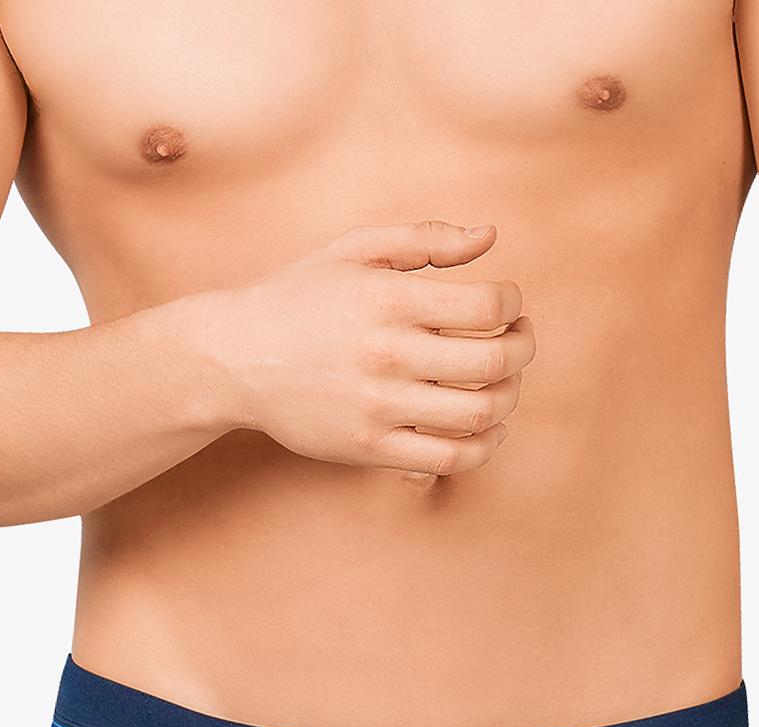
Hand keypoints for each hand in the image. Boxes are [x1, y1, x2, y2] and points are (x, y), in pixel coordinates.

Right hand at [204, 220, 535, 473]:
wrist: (235, 358)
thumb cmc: (300, 298)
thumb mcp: (354, 250)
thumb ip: (425, 239)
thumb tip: (491, 236)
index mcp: (388, 299)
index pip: (488, 307)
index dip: (513, 304)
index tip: (508, 305)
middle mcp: (387, 354)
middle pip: (495, 362)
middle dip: (523, 349)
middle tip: (519, 341)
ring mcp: (379, 407)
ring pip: (480, 414)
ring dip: (509, 398)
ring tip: (503, 384)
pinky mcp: (370, 449)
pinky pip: (449, 459)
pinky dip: (483, 447)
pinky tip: (486, 429)